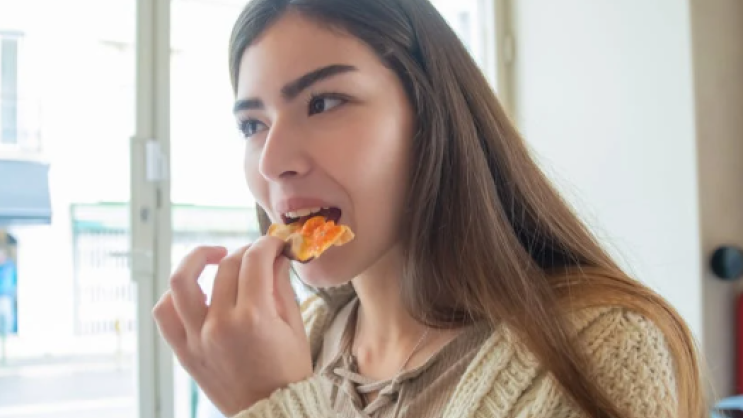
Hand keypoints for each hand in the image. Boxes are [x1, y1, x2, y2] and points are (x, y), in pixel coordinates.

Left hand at [152, 237, 311, 415]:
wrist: (272, 412)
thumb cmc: (288, 372)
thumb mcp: (295, 327)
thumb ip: (281, 287)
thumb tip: (276, 257)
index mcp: (254, 317)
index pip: (255, 260)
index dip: (267, 243)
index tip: (275, 243)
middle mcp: (221, 324)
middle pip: (226, 266)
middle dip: (246, 251)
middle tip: (258, 255)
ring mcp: (197, 337)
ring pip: (181, 281)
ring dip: (197, 258)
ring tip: (214, 256)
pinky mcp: (184, 351)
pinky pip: (164, 314)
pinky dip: (174, 295)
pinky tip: (195, 290)